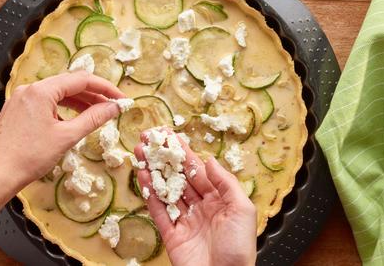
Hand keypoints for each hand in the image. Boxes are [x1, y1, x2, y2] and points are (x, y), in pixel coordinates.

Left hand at [0, 71, 124, 197]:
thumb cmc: (29, 158)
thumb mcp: (66, 137)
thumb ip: (93, 119)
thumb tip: (113, 107)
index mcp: (41, 91)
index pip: (81, 80)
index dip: (105, 88)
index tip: (120, 98)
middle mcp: (28, 89)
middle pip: (68, 85)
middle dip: (92, 95)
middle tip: (112, 107)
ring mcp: (19, 100)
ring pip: (55, 94)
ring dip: (77, 103)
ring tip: (95, 115)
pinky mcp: (15, 112)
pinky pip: (43, 104)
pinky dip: (60, 110)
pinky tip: (70, 123)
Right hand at [134, 130, 256, 265]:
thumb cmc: (239, 249)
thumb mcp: (242, 210)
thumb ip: (226, 183)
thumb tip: (210, 161)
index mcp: (220, 199)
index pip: (198, 170)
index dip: (183, 152)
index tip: (169, 136)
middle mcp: (201, 207)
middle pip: (179, 177)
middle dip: (164, 157)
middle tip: (149, 138)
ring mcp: (185, 221)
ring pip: (166, 190)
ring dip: (153, 171)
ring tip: (140, 152)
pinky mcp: (171, 235)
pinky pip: (159, 210)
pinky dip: (150, 194)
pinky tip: (143, 176)